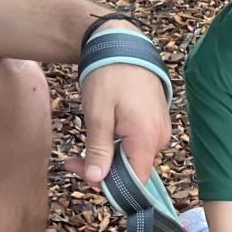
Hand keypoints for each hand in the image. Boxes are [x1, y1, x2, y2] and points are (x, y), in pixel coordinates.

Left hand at [69, 23, 171, 184]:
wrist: (122, 45)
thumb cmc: (109, 77)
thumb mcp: (98, 115)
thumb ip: (99, 150)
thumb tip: (96, 180)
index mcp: (147, 138)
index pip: (135, 181)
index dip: (110, 185)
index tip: (82, 172)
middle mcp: (159, 138)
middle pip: (132, 170)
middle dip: (102, 169)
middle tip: (71, 160)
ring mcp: (159, 130)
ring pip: (133, 158)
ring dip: (108, 157)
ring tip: (82, 147)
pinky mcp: (155, 123)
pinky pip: (137, 145)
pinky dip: (118, 145)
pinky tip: (101, 135)